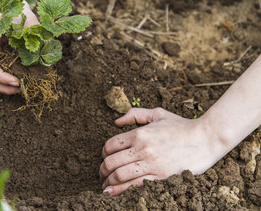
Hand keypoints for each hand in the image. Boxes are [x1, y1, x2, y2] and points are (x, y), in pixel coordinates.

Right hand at [0, 1, 39, 93]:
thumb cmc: (17, 10)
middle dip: (2, 87)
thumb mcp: (27, 19)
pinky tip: (20, 81)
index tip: (16, 82)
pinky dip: (6, 81)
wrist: (11, 5)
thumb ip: (36, 32)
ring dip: (3, 87)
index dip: (0, 77)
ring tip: (21, 88)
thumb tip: (48, 47)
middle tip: (20, 89)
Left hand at [99, 108, 221, 194]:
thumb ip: (135, 114)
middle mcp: (142, 148)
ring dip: (108, 182)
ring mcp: (151, 164)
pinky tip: (113, 193)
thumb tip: (116, 121)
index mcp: (139, 133)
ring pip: (119, 176)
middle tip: (101, 174)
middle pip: (111, 162)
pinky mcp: (161, 177)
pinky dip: (121, 191)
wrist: (206, 139)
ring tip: (105, 186)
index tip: (104, 158)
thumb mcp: (158, 114)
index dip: (103, 153)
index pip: (110, 145)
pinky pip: (135, 186)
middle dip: (102, 170)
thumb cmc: (182, 126)